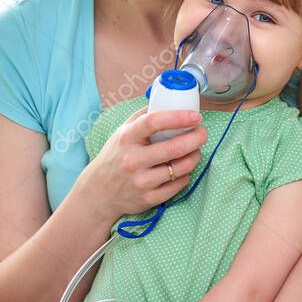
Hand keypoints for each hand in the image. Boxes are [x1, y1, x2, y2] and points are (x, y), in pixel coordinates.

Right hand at [76, 108, 205, 221]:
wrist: (99, 192)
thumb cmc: (115, 157)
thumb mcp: (121, 133)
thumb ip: (142, 117)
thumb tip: (166, 102)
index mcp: (126, 139)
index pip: (153, 122)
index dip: (178, 117)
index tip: (195, 116)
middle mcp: (133, 160)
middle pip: (174, 148)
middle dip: (196, 138)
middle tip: (202, 133)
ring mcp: (141, 181)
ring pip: (180, 168)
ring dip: (194, 157)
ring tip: (195, 151)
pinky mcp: (148, 199)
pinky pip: (178, 186)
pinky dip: (185, 176)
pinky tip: (183, 170)